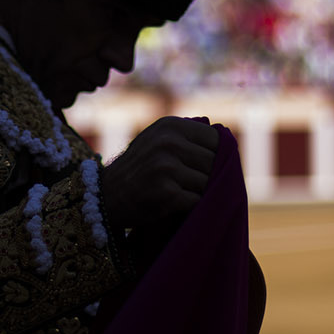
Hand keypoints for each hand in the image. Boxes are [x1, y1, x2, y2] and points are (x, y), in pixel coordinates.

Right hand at [99, 117, 217, 232]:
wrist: (106, 197)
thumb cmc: (139, 169)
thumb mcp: (157, 140)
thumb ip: (187, 137)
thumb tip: (227, 139)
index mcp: (170, 126)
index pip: (215, 139)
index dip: (216, 156)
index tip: (204, 167)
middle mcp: (168, 143)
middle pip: (214, 162)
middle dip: (207, 176)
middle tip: (189, 184)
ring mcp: (167, 168)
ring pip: (208, 183)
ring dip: (198, 192)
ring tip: (178, 192)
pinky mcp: (167, 193)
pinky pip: (197, 201)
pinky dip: (190, 207)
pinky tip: (173, 204)